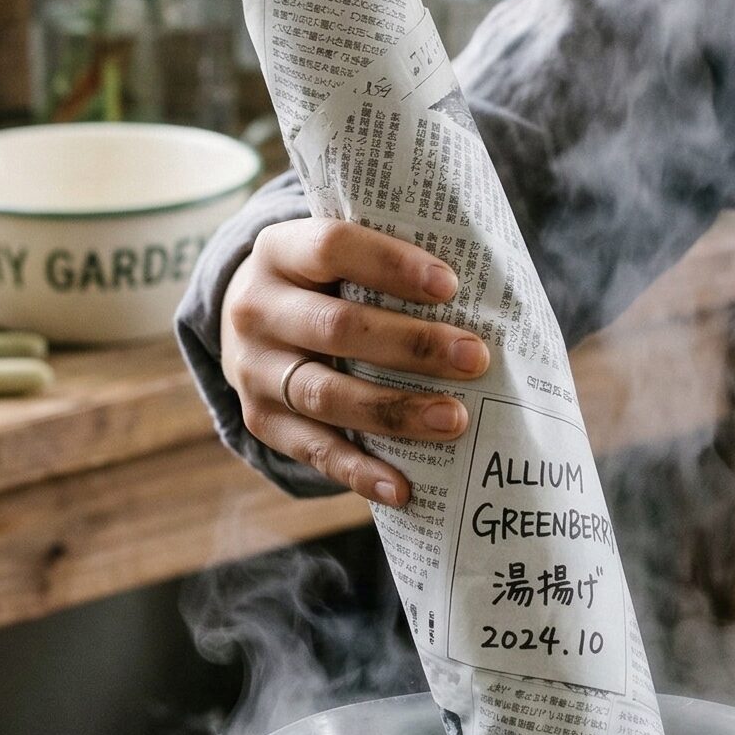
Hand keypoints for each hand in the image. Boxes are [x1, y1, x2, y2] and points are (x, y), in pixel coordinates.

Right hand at [220, 218, 490, 505]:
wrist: (247, 323)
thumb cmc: (324, 284)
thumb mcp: (336, 259)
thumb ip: (387, 267)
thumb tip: (487, 294)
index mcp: (280, 251)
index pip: (333, 248)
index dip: (391, 265)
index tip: (450, 286)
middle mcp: (256, 308)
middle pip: (336, 327)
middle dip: (411, 345)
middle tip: (474, 358)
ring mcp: (253, 369)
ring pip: (325, 394)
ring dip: (394, 411)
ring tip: (454, 419)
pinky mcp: (261, 419)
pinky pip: (312, 450)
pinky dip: (359, 471)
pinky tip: (404, 487)